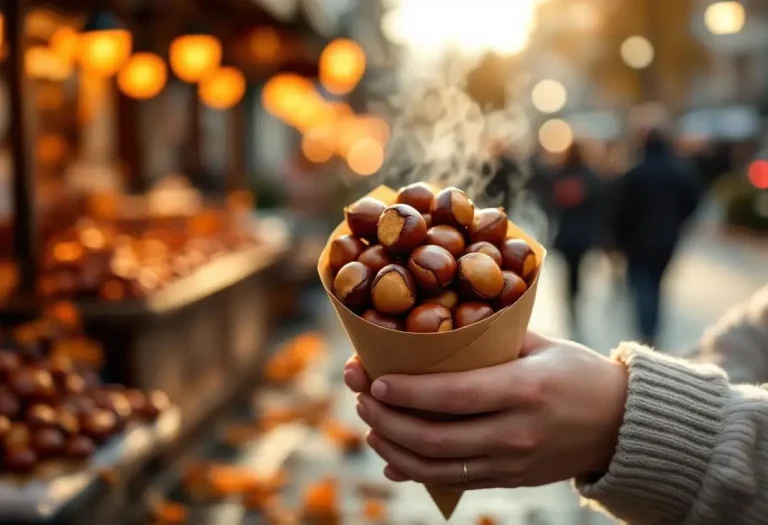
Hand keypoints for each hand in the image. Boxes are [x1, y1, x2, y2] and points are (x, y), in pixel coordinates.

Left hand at [343, 332, 627, 489]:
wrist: (621, 425)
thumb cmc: (577, 373)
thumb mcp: (539, 345)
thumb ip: (489, 341)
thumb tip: (434, 330)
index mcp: (524, 390)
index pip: (452, 395)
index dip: (407, 391)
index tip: (373, 379)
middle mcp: (516, 433)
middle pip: (434, 437)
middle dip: (387, 418)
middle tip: (362, 398)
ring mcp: (512, 464)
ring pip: (437, 467)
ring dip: (394, 448)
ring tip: (371, 426)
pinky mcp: (510, 480)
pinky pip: (454, 481)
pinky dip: (416, 472)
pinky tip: (393, 457)